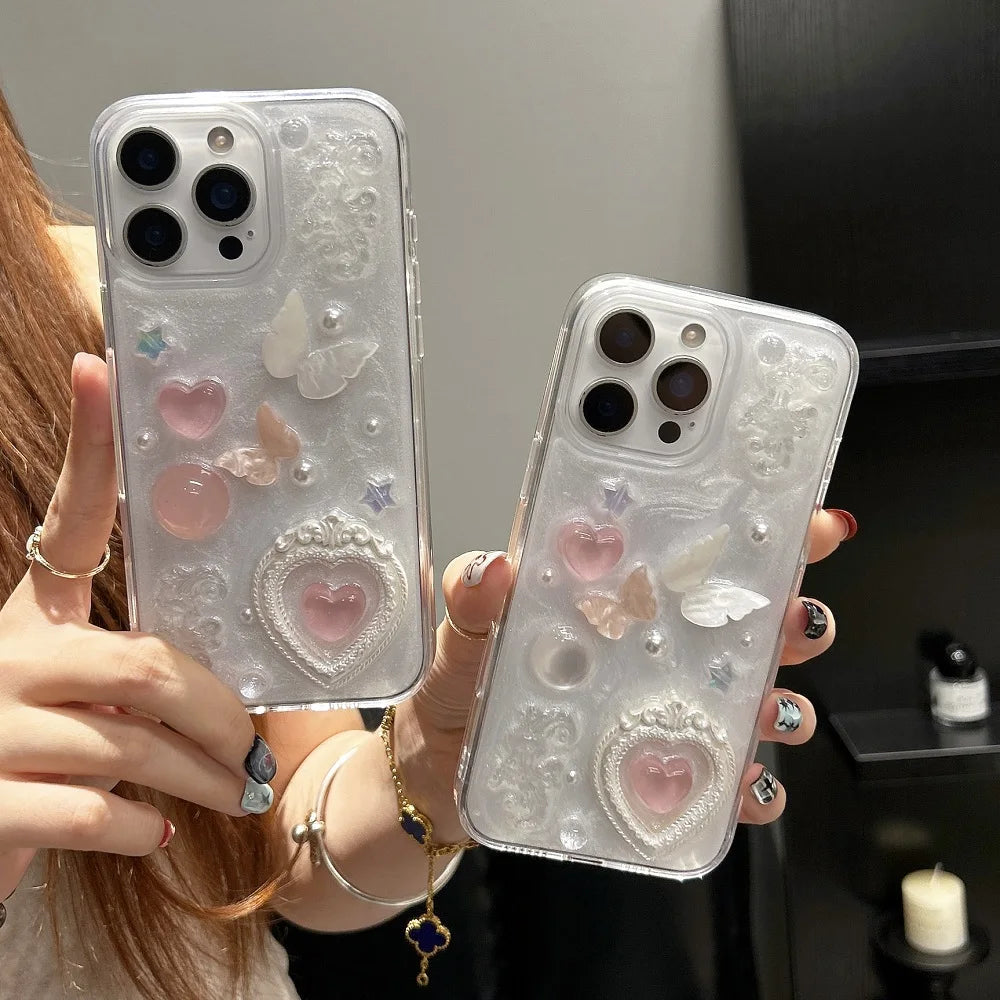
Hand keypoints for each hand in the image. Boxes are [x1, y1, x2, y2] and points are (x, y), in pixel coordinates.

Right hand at [0, 355, 265, 899]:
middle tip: (254, 744)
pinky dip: (142, 828)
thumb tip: (230, 697)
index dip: (89, 448)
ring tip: (237, 794)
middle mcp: (4, 656)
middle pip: (146, 664)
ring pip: (131, 743)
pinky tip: (158, 833)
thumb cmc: (31, 755)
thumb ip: (131, 677)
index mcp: (30, 618)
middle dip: (218, 712)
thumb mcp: (75, 698)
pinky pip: (93, 812)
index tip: (98, 367)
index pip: (70, 519)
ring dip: (202, 778)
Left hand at [396, 509, 854, 839]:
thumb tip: (490, 570)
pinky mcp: (654, 770)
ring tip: (775, 708)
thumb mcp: (462, 641)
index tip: (800, 517)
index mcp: (611, 599)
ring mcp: (656, 707)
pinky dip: (746, 785)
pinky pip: (717, 778)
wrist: (440, 780)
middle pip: (741, 621)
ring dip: (780, 700)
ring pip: (748, 696)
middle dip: (790, 615)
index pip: (689, 552)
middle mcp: (646, 648)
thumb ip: (474, 604)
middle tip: (798, 617)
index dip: (753, 529)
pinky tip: (745, 786)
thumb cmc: (458, 695)